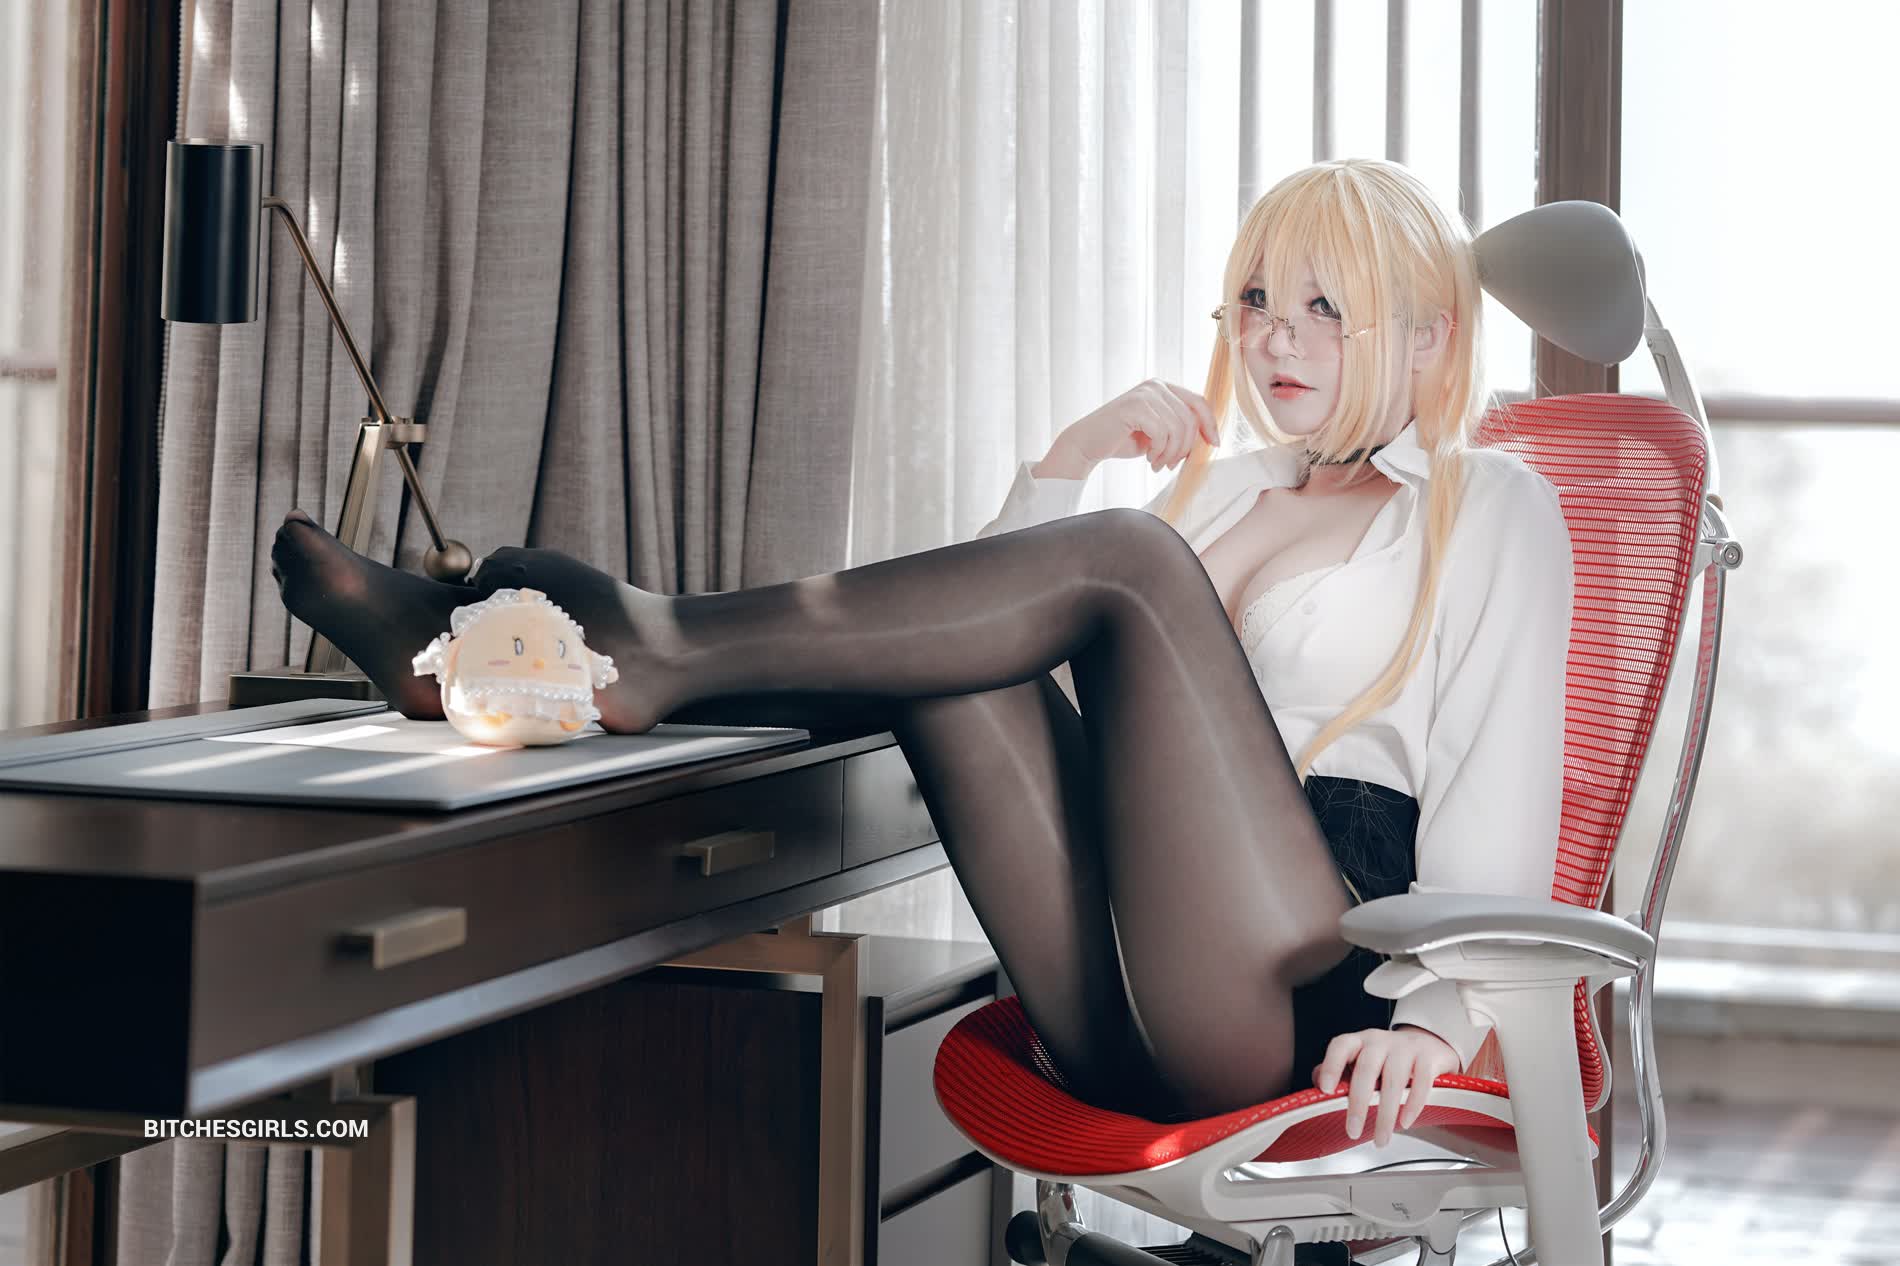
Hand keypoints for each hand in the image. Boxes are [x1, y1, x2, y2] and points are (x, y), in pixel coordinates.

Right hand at [1041, 379, 1220, 475]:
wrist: (1087, 444)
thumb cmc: (1122, 439)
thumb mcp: (1158, 432)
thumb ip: (1179, 428)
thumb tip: (1209, 439)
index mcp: (1164, 388)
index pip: (1199, 402)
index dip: (1210, 424)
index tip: (1214, 445)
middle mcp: (1156, 385)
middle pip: (1191, 418)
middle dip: (1185, 447)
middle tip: (1169, 464)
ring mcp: (1145, 394)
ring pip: (1178, 428)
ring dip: (1170, 453)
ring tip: (1157, 463)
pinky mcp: (1134, 406)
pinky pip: (1161, 432)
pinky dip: (1158, 451)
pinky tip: (1148, 458)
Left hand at [1313, 1026, 1459, 1146]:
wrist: (1429, 1044)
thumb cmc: (1388, 1059)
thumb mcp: (1362, 1061)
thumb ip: (1340, 1072)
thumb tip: (1318, 1086)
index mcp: (1360, 1041)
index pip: (1341, 1045)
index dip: (1331, 1065)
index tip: (1325, 1089)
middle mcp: (1381, 1041)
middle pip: (1366, 1069)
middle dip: (1358, 1103)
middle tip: (1352, 1131)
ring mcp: (1406, 1047)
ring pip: (1394, 1079)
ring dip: (1386, 1114)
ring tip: (1381, 1139)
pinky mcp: (1429, 1057)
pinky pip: (1421, 1082)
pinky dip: (1413, 1105)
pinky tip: (1405, 1122)